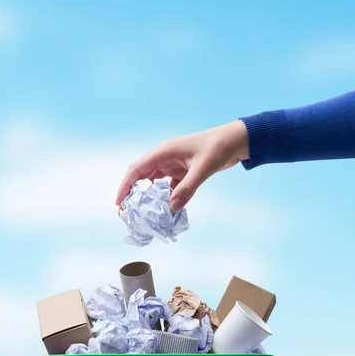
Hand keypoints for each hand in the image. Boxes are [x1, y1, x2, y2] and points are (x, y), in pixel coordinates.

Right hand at [116, 120, 248, 211]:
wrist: (235, 141)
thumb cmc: (217, 148)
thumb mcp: (202, 169)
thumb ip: (187, 188)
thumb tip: (172, 208)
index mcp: (163, 152)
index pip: (137, 169)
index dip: (125, 185)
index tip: (119, 202)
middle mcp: (164, 157)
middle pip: (141, 176)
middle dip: (132, 193)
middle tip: (127, 212)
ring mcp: (173, 164)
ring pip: (154, 182)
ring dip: (149, 196)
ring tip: (143, 214)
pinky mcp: (182, 171)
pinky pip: (169, 186)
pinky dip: (166, 197)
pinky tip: (166, 210)